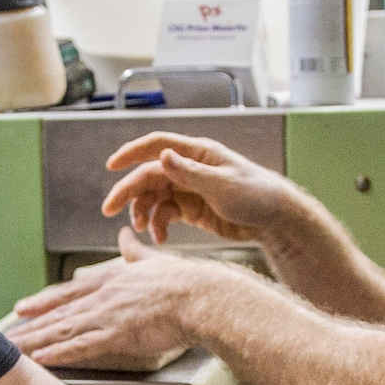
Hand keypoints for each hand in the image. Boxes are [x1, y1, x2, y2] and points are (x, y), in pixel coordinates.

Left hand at [3, 229, 200, 368]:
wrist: (201, 296)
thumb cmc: (184, 282)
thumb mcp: (153, 259)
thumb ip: (135, 251)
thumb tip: (125, 235)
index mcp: (111, 278)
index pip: (69, 291)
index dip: (44, 301)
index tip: (23, 308)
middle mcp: (103, 296)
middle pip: (58, 313)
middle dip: (30, 325)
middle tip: (5, 335)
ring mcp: (107, 315)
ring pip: (62, 330)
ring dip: (36, 341)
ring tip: (14, 351)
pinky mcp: (117, 334)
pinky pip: (81, 346)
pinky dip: (59, 353)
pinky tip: (41, 359)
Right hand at [101, 132, 313, 251]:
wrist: (275, 220)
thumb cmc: (256, 195)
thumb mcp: (223, 184)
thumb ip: (190, 172)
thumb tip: (162, 156)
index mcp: (197, 154)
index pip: (157, 145)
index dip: (132, 152)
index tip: (111, 166)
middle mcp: (189, 168)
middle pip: (148, 175)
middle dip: (128, 192)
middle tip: (109, 210)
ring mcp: (189, 189)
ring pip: (154, 197)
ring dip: (144, 213)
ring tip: (144, 230)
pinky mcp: (192, 209)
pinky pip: (165, 214)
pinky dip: (159, 226)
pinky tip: (161, 239)